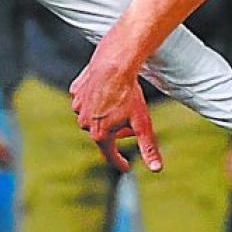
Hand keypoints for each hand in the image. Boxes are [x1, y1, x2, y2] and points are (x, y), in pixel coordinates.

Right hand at [70, 37, 161, 172]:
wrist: (114, 63)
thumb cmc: (129, 93)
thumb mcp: (142, 122)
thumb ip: (148, 147)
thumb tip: (156, 169)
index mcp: (99, 134)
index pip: (110, 154)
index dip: (120, 162)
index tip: (126, 167)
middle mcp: (84, 123)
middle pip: (104, 133)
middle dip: (118, 130)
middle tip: (131, 119)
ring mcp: (77, 106)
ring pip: (94, 116)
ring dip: (106, 114)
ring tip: (119, 101)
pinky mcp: (75, 91)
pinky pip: (86, 100)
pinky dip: (96, 99)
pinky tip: (107, 91)